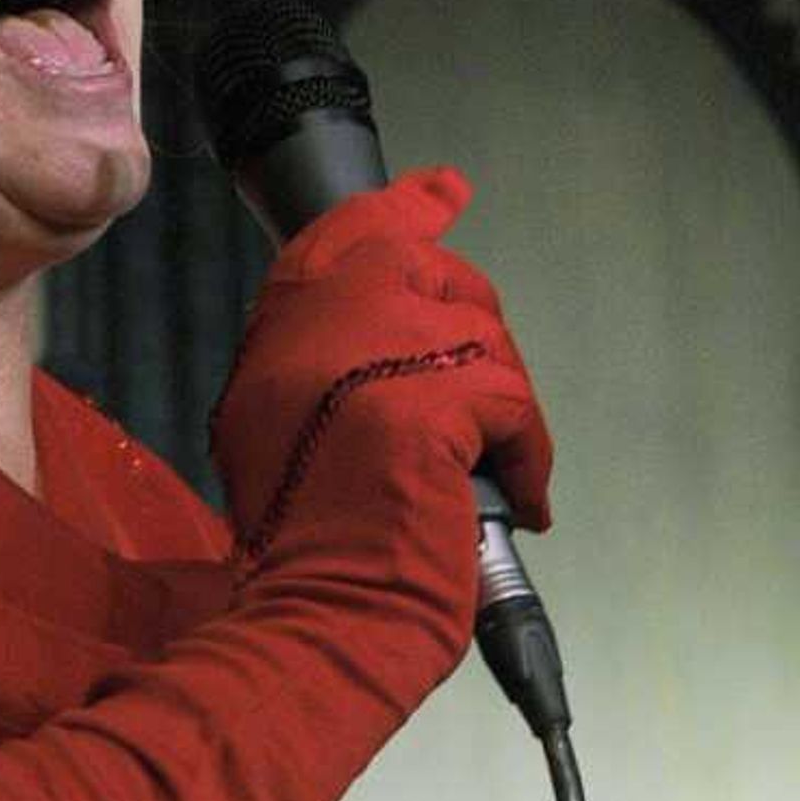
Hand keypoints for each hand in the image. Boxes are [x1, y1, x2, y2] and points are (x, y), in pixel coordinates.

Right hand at [213, 167, 551, 568]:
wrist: (317, 610)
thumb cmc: (303, 547)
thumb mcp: (274, 438)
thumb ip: (317, 374)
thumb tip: (382, 356)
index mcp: (279, 335)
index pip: (344, 234)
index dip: (403, 211)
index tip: (443, 190)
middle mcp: (320, 325)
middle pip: (427, 270)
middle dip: (471, 329)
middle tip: (483, 396)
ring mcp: (374, 355)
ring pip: (481, 335)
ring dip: (498, 405)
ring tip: (480, 470)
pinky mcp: (431, 403)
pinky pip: (512, 405)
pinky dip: (525, 456)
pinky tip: (518, 496)